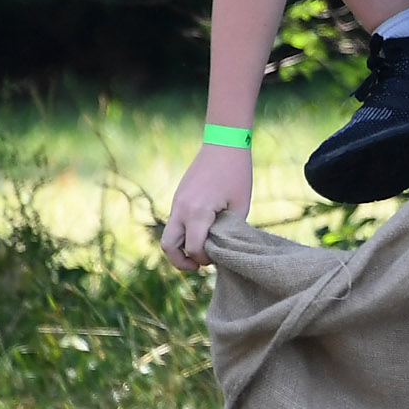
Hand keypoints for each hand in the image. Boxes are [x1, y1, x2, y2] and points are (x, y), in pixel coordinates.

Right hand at [160, 145, 252, 272]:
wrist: (224, 142)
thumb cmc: (237, 174)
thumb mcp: (240, 206)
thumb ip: (229, 231)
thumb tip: (222, 250)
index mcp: (198, 212)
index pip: (194, 249)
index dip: (205, 260)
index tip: (217, 259)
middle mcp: (181, 209)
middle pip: (168, 247)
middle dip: (181, 262)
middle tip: (199, 265)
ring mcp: (177, 203)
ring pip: (168, 236)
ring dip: (180, 248)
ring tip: (200, 252)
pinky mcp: (178, 198)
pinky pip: (175, 223)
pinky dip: (183, 234)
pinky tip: (202, 232)